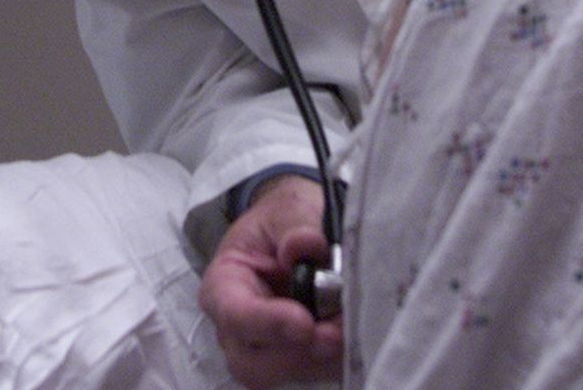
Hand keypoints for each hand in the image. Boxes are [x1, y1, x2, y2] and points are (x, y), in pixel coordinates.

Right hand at [198, 174, 343, 386]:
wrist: (297, 230)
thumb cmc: (284, 221)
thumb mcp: (288, 210)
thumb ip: (295, 226)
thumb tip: (305, 245)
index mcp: (224, 285)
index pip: (234, 315)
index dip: (268, 324)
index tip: (304, 322)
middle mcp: (237, 327)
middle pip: (252, 363)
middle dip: (296, 355)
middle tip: (335, 334)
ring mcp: (266, 348)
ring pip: (284, 375)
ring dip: (323, 360)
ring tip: (353, 327)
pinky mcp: (297, 359)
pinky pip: (313, 373)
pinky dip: (337, 361)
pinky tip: (358, 336)